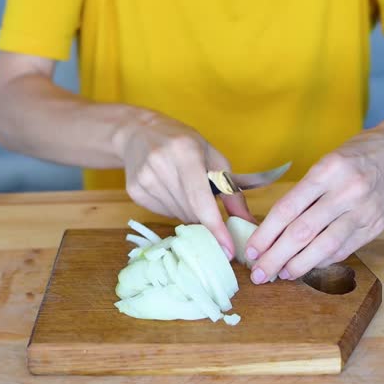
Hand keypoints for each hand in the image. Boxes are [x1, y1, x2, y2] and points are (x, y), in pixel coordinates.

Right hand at [117, 112, 255, 257]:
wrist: (139, 133)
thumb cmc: (183, 143)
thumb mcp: (212, 157)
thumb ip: (231, 191)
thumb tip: (248, 222)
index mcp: (185, 152)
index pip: (201, 199)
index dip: (215, 227)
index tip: (228, 250)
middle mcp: (161, 164)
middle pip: (191, 212)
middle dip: (205, 218)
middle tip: (209, 207)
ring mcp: (145, 179)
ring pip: (178, 216)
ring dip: (189, 212)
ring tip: (185, 189)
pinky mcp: (135, 191)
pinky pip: (163, 213)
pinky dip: (173, 208)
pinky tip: (169, 189)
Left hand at [245, 125, 383, 283]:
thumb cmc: (357, 155)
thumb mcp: (327, 162)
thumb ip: (305, 193)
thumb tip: (274, 229)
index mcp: (327, 170)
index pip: (288, 208)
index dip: (266, 233)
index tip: (252, 250)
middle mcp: (346, 191)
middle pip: (302, 232)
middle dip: (276, 256)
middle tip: (259, 273)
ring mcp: (364, 211)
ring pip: (325, 246)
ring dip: (299, 265)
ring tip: (282, 274)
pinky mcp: (376, 226)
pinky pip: (345, 249)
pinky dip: (323, 260)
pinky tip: (308, 266)